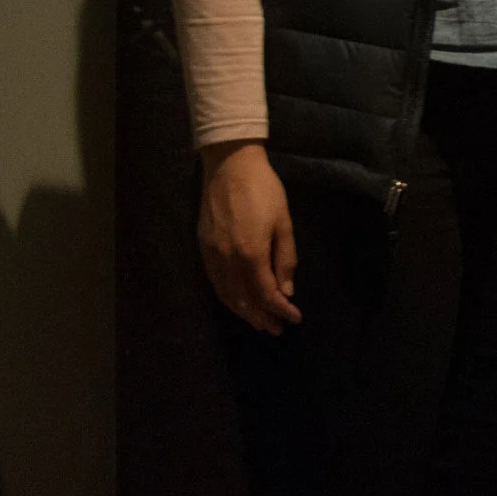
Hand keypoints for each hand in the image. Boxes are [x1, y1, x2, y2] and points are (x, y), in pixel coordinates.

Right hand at [198, 140, 300, 333]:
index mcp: (251, 254)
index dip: (280, 310)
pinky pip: (215, 283)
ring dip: (243, 312)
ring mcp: (211, 256)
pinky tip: (237, 302)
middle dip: (261, 318)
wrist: (229, 165)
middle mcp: (227, 261)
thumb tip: (286, 292)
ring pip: (226, 295)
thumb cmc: (263, 190)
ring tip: (258, 322)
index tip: (294, 319)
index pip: (266, 294)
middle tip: (276, 330)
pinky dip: (227, 297)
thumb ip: (284, 259)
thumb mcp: (283, 222)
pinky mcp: (202, 248)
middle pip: (243, 300)